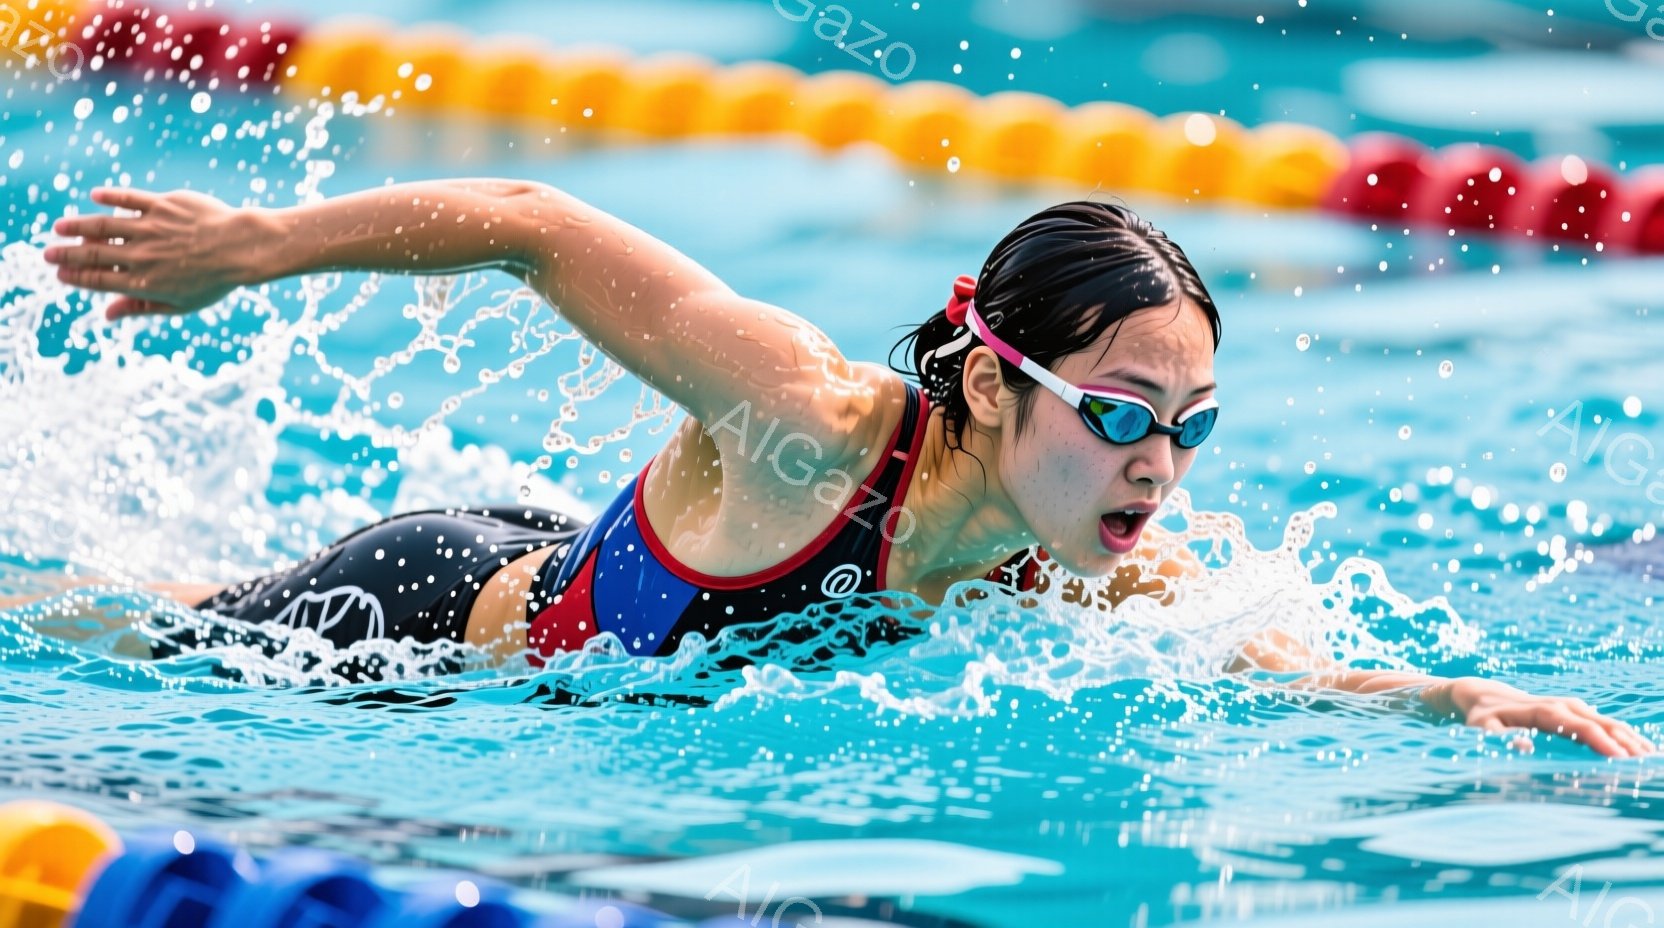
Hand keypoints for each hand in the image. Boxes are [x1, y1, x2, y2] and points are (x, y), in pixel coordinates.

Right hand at [44, 187, 250, 320]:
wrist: (244, 249)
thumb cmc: (215, 280)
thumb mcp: (180, 303)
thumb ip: (141, 306)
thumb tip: (107, 315)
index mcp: (145, 281)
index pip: (100, 280)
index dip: (76, 278)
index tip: (60, 275)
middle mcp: (143, 254)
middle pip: (94, 254)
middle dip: (66, 255)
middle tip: (48, 254)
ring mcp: (152, 227)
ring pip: (104, 225)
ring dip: (77, 225)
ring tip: (59, 226)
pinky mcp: (164, 205)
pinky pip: (130, 198)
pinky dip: (111, 196)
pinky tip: (95, 196)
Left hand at [1422, 676, 1655, 758]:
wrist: (1481, 694)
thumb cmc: (1480, 716)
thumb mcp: (1481, 728)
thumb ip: (1499, 738)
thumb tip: (1522, 748)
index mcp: (1540, 710)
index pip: (1573, 724)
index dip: (1595, 738)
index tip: (1616, 755)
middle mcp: (1559, 704)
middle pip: (1597, 721)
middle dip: (1622, 739)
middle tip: (1644, 761)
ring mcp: (1570, 706)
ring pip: (1605, 720)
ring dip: (1628, 737)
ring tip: (1650, 756)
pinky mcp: (1574, 711)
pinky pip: (1604, 722)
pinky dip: (1623, 734)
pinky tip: (1639, 748)